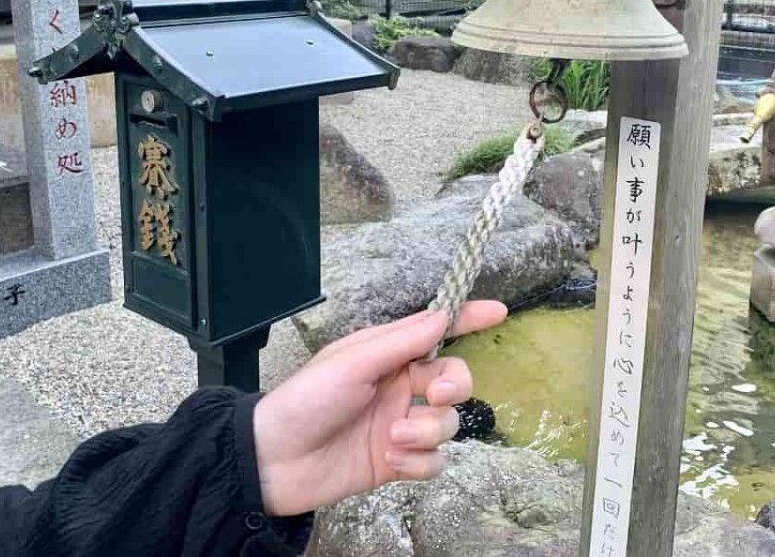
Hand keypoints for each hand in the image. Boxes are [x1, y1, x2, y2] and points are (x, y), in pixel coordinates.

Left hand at [252, 301, 506, 516]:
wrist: (276, 462)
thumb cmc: (306, 401)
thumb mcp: (352, 362)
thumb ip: (401, 342)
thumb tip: (442, 316)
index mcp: (387, 354)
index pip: (435, 331)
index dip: (467, 318)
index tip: (498, 311)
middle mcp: (399, 386)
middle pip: (454, 380)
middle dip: (453, 387)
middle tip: (430, 397)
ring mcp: (401, 424)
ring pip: (448, 423)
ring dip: (426, 431)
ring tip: (392, 438)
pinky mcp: (399, 461)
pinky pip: (435, 461)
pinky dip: (419, 462)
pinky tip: (392, 461)